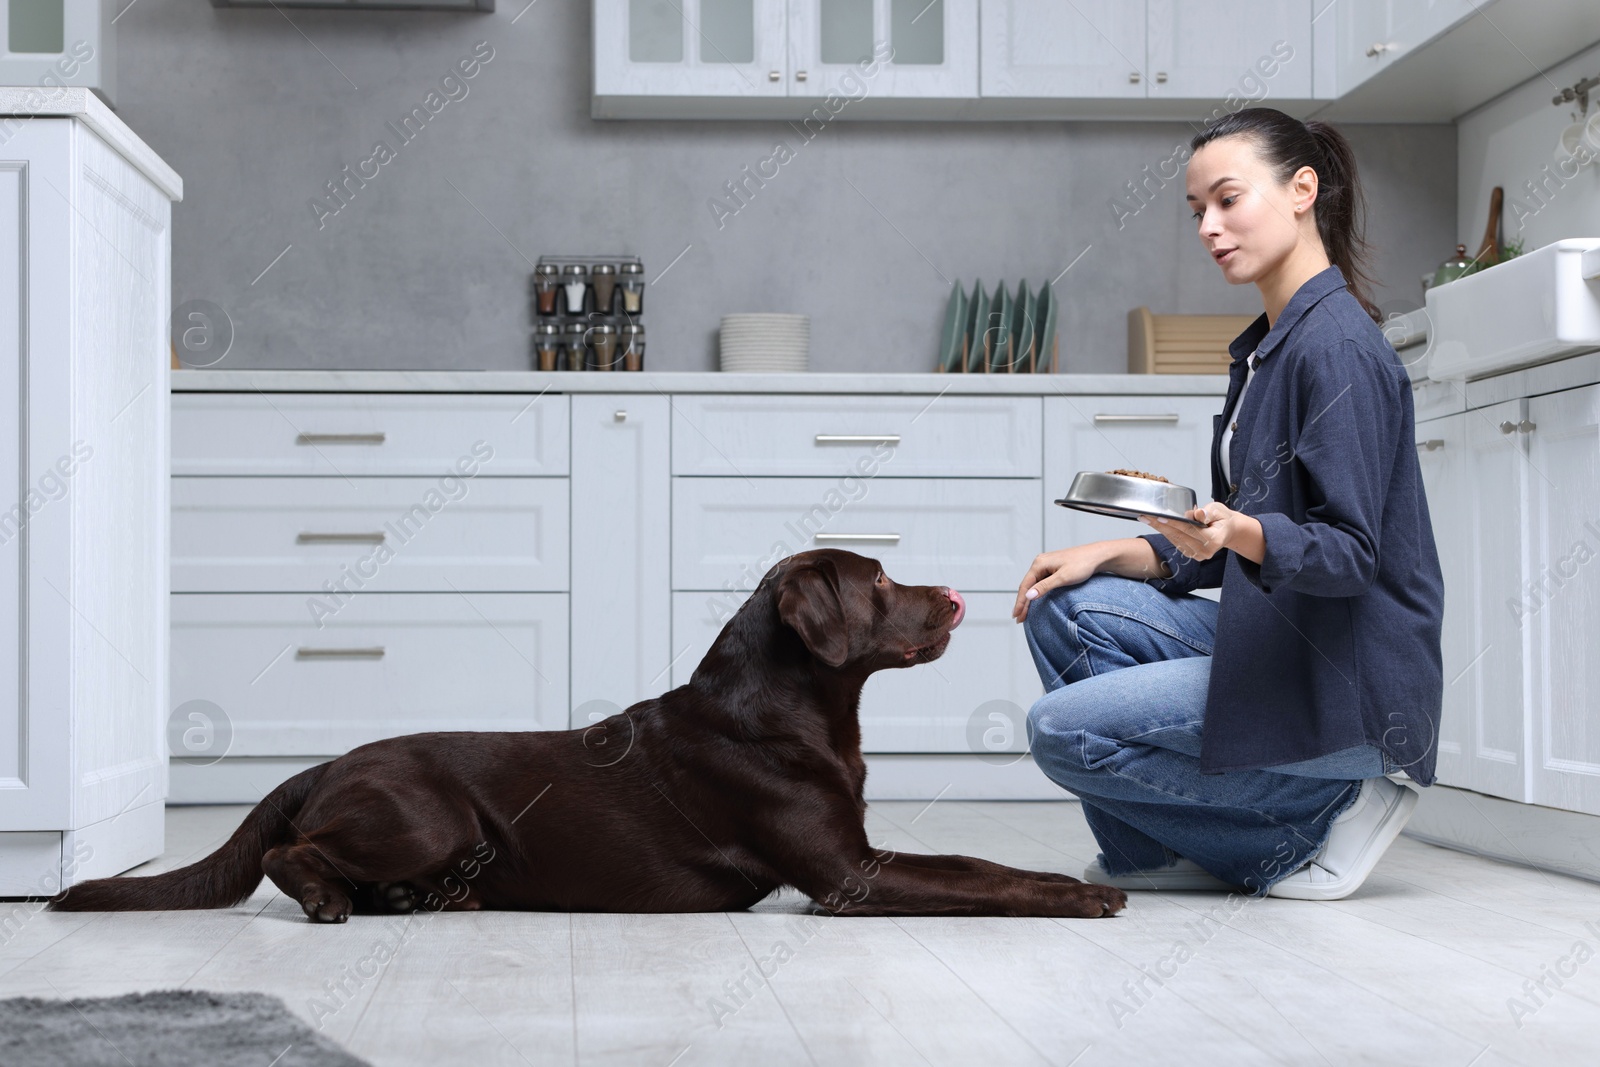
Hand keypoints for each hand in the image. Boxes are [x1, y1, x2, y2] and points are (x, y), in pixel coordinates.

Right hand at [1012, 545, 1102, 622]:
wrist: (1098, 556)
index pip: (1025, 586)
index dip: (1020, 602)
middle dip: (1023, 603)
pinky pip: (1040, 582)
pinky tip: (1035, 601)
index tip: (1016, 616)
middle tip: (1019, 619)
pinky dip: (1036, 593)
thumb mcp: (1063, 578)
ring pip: (1033, 584)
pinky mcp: (1053, 568)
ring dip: (1029, 599)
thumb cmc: (1082, 564)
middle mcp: (1040, 562)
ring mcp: (1046, 565)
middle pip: (1027, 585)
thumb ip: (1044, 587)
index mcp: (1039, 563)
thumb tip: (1028, 595)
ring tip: (1025, 613)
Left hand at [1139, 501, 1264, 563]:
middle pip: (1178, 536)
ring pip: (1175, 540)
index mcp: (1213, 540)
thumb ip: (1208, 513)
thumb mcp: (1219, 510)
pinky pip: (1176, 543)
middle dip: (1160, 525)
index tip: (1159, 517)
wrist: (1228, 530)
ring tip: (1146, 519)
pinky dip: (1166, 533)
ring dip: (1160, 529)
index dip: (1174, 523)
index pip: (1189, 529)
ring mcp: (1198, 555)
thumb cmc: (1223, 518)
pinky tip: (1156, 525)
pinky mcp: (1192, 555)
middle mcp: (1205, 551)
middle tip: (1145, 516)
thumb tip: (1197, 514)